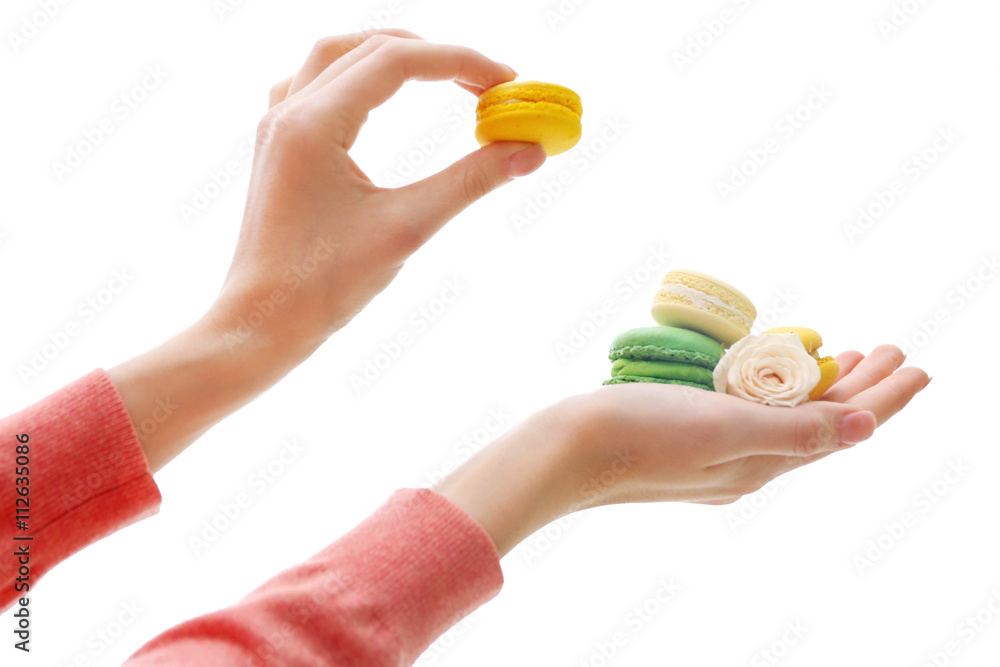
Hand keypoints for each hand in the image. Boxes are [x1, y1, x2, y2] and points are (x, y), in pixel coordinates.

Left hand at [211, 30, 546, 348]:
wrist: (260, 324)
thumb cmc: (323, 285)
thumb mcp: (408, 228)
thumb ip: (471, 181)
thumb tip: (529, 151)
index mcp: (314, 124)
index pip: (398, 60)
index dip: (461, 62)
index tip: (507, 83)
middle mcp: (289, 111)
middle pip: (371, 46)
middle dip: (436, 57)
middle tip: (487, 86)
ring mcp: (276, 125)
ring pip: (337, 54)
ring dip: (393, 53)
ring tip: (442, 75)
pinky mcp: (276, 145)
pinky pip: (312, 81)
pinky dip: (354, 74)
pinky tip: (375, 94)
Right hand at [435, 345, 929, 555]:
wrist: (562, 452)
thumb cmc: (636, 433)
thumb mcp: (722, 428)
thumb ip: (793, 429)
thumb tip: (864, 428)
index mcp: (760, 462)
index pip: (841, 428)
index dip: (882, 396)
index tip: (914, 363)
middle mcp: (745, 464)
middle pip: (819, 422)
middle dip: (858, 387)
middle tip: (888, 349)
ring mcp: (715, 455)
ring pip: (787, 419)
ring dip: (821, 387)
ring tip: (845, 357)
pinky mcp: (688, 441)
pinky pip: (753, 416)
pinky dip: (778, 392)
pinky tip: (772, 375)